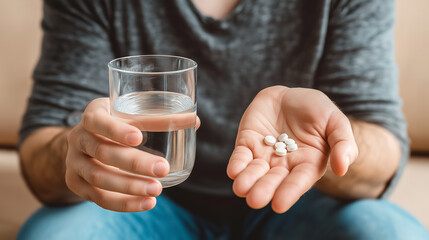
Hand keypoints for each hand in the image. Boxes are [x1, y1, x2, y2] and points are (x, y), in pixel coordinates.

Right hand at [65, 98, 169, 211]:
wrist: (86, 141)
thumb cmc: (116, 122)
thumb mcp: (130, 113)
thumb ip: (158, 116)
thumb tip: (195, 122)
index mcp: (92, 115)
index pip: (97, 121)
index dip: (116, 130)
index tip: (139, 137)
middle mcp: (78, 137)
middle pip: (103, 152)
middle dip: (135, 163)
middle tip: (163, 169)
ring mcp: (74, 162)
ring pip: (99, 178)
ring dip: (130, 186)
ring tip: (157, 190)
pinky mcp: (75, 183)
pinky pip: (98, 197)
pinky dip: (123, 203)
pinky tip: (146, 203)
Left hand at [227, 86, 357, 212]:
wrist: (291, 95)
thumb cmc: (317, 110)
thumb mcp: (336, 122)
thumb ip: (343, 143)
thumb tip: (342, 168)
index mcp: (307, 164)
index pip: (298, 181)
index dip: (289, 192)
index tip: (279, 204)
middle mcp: (284, 165)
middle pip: (273, 181)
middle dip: (264, 190)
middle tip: (255, 200)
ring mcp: (264, 156)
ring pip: (254, 172)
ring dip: (248, 181)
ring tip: (241, 188)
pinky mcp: (247, 144)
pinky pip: (240, 157)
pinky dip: (237, 164)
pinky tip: (234, 171)